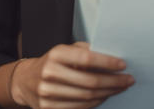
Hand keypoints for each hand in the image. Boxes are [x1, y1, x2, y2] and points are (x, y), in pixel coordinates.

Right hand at [12, 42, 133, 107]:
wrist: (25, 80)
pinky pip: (79, 107)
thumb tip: (111, 54)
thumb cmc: (51, 63)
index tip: (122, 65)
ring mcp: (47, 93)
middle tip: (127, 80)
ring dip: (108, 93)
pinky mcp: (48, 108)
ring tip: (119, 88)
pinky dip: (95, 103)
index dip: (107, 63)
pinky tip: (104, 96)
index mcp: (55, 54)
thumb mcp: (65, 50)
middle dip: (113, 82)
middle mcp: (49, 73)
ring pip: (86, 97)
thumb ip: (85, 51)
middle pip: (89, 82)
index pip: (87, 59)